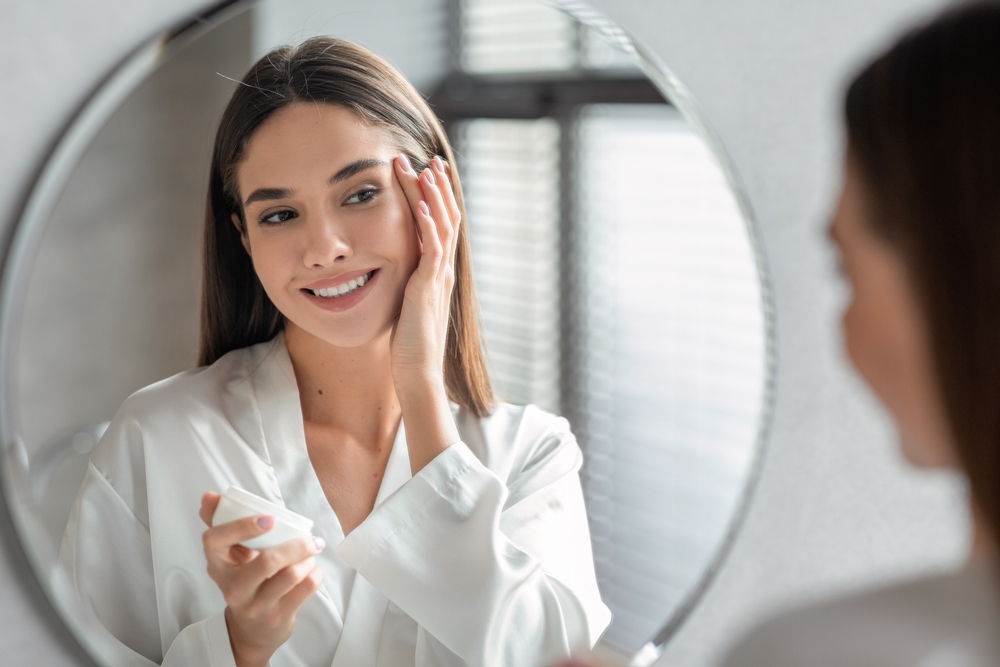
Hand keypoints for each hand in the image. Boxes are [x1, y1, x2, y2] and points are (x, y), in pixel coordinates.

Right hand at [199, 492, 325, 666]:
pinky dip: (315, 573)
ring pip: (290, 575)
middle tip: (311, 538)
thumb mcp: (229, 556)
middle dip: (296, 545)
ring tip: (312, 553)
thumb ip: (221, 524)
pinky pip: (304, 589)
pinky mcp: (277, 618)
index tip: (270, 518)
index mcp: (217, 566)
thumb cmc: (244, 581)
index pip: (215, 540)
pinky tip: (313, 569)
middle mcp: (233, 588)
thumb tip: (209, 496)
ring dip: (308, 559)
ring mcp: (256, 606)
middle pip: (267, 561)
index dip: (242, 525)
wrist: (251, 630)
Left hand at [390, 154, 459, 384]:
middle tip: (428, 159)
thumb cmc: (408, 344)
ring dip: (432, 197)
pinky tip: (422, 208)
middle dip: (436, 187)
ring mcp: (437, 277)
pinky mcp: (428, 287)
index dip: (437, 198)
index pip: (442, 225)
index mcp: (436, 271)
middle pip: (446, 218)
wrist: (418, 371)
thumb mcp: (406, 304)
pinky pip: (432, 251)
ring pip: (442, 227)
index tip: (427, 173)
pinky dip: (429, 227)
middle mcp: (442, 270)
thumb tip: (396, 273)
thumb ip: (406, 284)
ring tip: (423, 169)